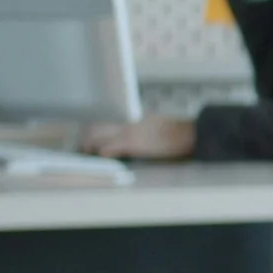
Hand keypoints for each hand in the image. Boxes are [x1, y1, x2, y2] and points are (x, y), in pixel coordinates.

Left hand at [81, 115, 195, 160]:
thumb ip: (139, 122)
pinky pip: (107, 148)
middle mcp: (126, 120)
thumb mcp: (154, 120)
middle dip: (86, 137)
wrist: (188, 133)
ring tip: (89, 153)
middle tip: (84, 147)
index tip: (89, 135)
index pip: (104, 117)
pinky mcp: (131, 144)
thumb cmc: (175, 130)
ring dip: (89, 145)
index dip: (93, 127)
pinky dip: (101, 153)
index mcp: (131, 114)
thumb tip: (129, 128)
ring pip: (96, 136)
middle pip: (95, 125)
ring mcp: (127, 131)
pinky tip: (102, 158)